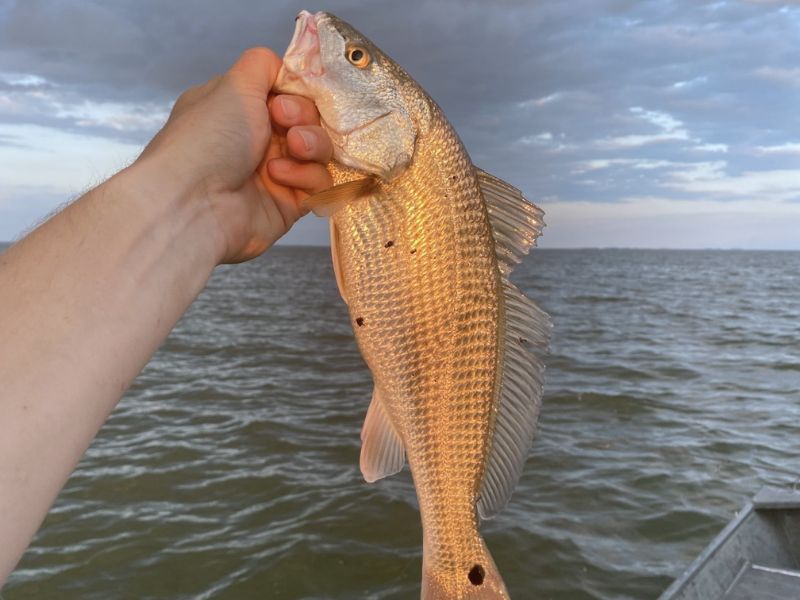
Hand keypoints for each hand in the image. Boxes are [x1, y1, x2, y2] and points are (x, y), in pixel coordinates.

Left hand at [139, 47, 332, 263]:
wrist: (196, 204)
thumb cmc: (209, 139)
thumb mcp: (233, 84)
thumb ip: (263, 65)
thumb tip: (283, 68)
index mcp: (239, 109)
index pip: (287, 92)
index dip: (296, 91)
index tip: (284, 96)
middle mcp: (256, 139)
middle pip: (308, 119)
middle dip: (303, 117)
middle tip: (283, 123)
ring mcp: (276, 172)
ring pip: (319, 150)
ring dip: (310, 145)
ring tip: (292, 150)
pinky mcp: (291, 203)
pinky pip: (320, 183)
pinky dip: (306, 177)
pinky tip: (279, 178)